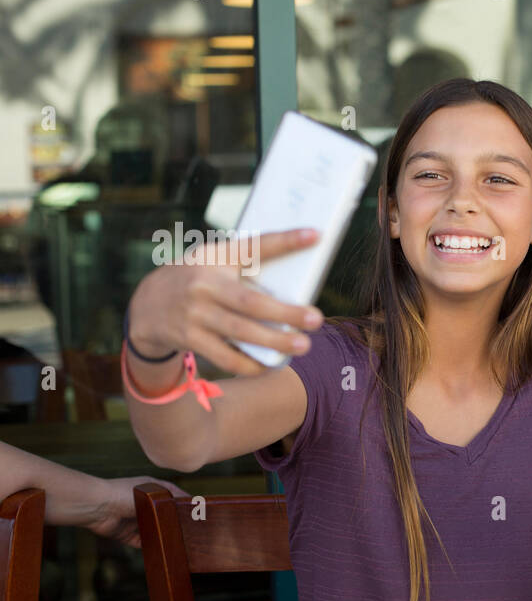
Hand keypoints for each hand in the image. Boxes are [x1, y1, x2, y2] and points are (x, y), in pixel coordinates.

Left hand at [84, 477, 187, 547]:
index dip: (185, 505)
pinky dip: (152, 546)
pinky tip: (164, 549)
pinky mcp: (128, 535)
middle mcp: (145, 505)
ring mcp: (136, 520)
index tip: (199, 513)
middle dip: (177, 523)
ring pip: (156, 530)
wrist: (97, 506)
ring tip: (182, 542)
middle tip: (194, 531)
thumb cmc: (125, 493)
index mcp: (152, 490)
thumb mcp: (153, 492)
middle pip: (165, 516)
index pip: (173, 498)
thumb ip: (173, 498)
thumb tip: (193, 502)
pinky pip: (144, 542)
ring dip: (165, 535)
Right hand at [127, 229, 324, 376]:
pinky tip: (271, 365)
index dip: (285, 240)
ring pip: (240, 332)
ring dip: (274, 342)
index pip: (253, 246)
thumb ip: (247, 263)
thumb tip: (298, 269)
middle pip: (250, 302)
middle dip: (285, 312)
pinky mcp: (189, 339)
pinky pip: (225, 357)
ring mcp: (195, 314)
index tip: (315, 235)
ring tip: (303, 345)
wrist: (146, 306)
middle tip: (316, 319)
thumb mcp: (214, 261)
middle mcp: (203, 284)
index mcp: (215, 259)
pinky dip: (250, 364)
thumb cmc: (196, 280)